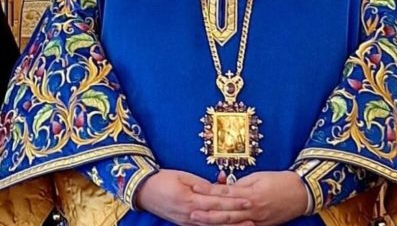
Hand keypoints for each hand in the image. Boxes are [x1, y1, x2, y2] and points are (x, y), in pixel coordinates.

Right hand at [135, 169, 251, 225]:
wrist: (142, 191)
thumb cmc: (162, 180)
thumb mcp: (183, 177)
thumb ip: (202, 185)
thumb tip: (219, 188)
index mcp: (190, 200)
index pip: (217, 201)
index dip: (234, 201)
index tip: (248, 199)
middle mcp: (190, 214)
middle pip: (218, 217)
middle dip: (237, 216)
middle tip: (253, 213)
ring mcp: (188, 222)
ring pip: (214, 225)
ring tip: (248, 224)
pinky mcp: (186, 224)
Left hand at [189, 171, 308, 225]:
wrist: (301, 192)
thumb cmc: (280, 181)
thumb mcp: (258, 177)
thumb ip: (240, 184)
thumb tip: (225, 188)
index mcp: (250, 193)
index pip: (224, 192)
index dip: (208, 191)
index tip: (194, 189)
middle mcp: (252, 208)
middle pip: (226, 212)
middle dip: (207, 213)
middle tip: (191, 212)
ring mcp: (257, 219)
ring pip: (233, 223)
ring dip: (216, 223)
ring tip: (201, 221)